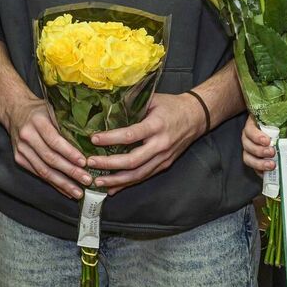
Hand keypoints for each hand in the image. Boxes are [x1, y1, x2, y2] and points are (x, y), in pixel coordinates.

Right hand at [3, 97, 90, 199]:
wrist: (15, 110)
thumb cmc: (40, 110)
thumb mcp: (53, 108)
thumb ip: (66, 122)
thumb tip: (91, 139)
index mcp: (37, 121)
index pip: (54, 141)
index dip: (69, 153)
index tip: (84, 162)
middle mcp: (27, 136)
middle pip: (50, 158)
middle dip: (70, 171)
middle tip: (86, 180)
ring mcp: (21, 149)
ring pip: (43, 170)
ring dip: (62, 183)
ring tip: (78, 192)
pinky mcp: (19, 159)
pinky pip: (38, 174)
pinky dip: (53, 183)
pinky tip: (65, 189)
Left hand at [85, 92, 205, 193]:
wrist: (197, 116)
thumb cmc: (172, 106)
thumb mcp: (153, 99)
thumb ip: (133, 103)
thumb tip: (107, 105)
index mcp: (156, 125)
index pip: (131, 135)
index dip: (111, 139)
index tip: (93, 139)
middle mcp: (160, 145)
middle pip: (132, 161)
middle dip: (109, 164)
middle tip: (90, 163)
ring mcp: (163, 158)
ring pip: (138, 174)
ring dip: (116, 180)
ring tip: (97, 181)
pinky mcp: (164, 165)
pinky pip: (144, 177)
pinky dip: (127, 184)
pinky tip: (112, 187)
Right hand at [242, 115, 275, 172]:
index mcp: (256, 124)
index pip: (249, 129)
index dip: (255, 136)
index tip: (267, 141)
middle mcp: (251, 137)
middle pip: (247, 145)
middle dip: (258, 150)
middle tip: (272, 152)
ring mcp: (253, 150)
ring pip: (248, 158)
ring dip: (258, 163)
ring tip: (272, 165)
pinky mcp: (258, 162)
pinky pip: (255, 168)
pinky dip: (261, 171)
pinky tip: (270, 171)